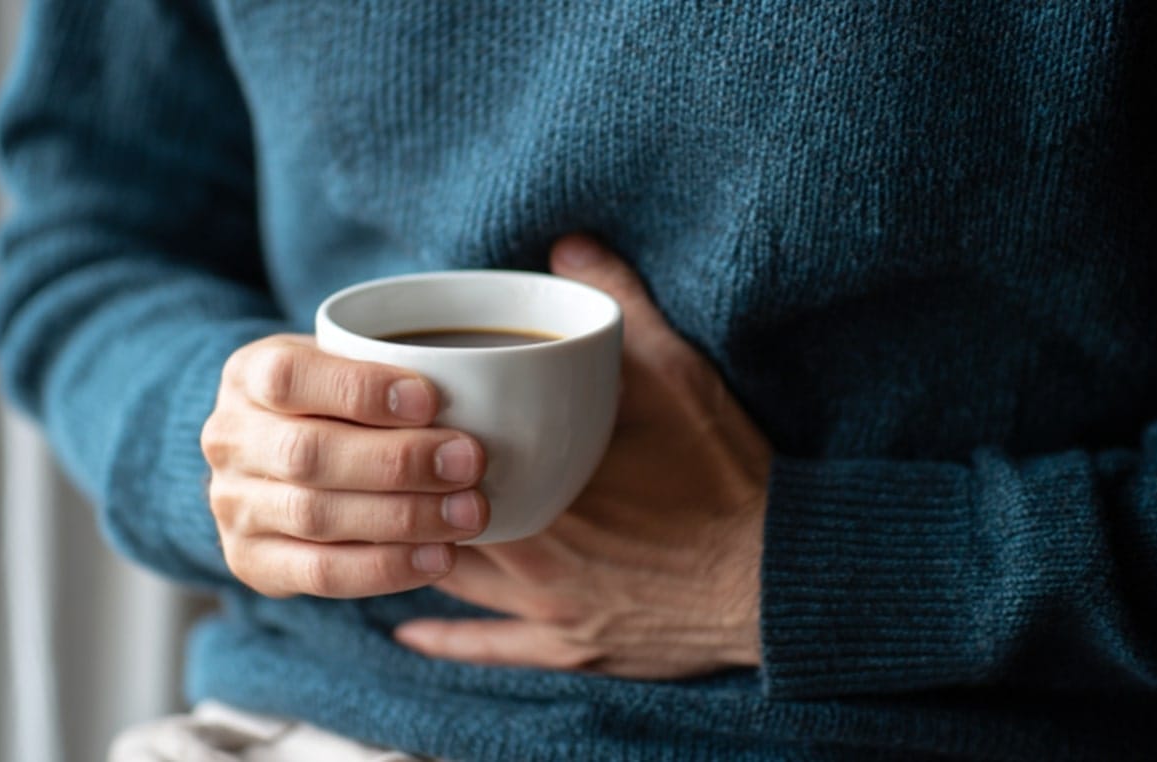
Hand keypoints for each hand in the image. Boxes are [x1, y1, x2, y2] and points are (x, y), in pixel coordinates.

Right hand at [200, 335, 488, 597]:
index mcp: (248, 374)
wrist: (280, 455)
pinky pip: (320, 575)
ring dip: (404, 518)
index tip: (431, 400)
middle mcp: (229, 439)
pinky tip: (441, 558)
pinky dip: (387, 569)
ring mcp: (233, 505)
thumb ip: (396, 367)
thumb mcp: (351, 363)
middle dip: (399, 461)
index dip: (359, 390)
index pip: (288, 377)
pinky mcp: (251, 562)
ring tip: (470, 514)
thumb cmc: (339, 400)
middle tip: (470, 463)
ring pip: (317, 517)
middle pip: (308, 453)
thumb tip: (490, 387)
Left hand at [394, 236, 770, 679]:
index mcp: (546, 489)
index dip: (404, 446)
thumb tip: (571, 244)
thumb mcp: (679, 378)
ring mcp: (549, 611)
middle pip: (434, 527)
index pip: (442, 467)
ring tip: (378, 534)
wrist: (781, 576)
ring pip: (454, 587)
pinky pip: (491, 649)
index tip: (384, 422)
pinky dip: (447, 641)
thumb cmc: (727, 476)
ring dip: (416, 560)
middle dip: (401, 502)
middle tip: (374, 473)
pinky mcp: (573, 648)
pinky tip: (409, 631)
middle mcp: (534, 557)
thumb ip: (621, 310)